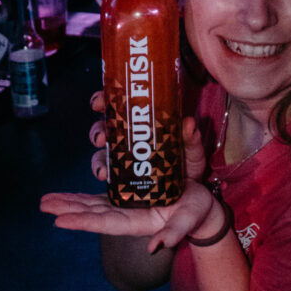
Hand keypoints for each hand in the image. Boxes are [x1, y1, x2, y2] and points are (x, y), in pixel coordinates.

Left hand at [40, 178, 216, 252]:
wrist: (202, 209)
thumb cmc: (198, 213)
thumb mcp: (191, 219)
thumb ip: (176, 232)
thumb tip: (158, 246)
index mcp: (140, 223)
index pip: (106, 223)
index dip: (84, 222)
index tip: (60, 221)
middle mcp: (128, 215)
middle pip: (93, 214)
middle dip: (69, 209)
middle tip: (43, 205)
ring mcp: (127, 206)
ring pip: (93, 205)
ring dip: (70, 203)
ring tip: (46, 201)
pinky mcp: (131, 197)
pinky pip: (103, 197)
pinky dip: (84, 197)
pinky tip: (69, 196)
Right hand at [87, 89, 205, 183]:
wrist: (184, 193)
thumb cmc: (188, 165)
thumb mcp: (193, 150)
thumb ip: (191, 138)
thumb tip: (188, 123)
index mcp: (146, 121)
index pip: (123, 103)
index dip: (108, 97)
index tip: (100, 100)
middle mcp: (130, 134)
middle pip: (107, 124)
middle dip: (98, 127)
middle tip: (101, 135)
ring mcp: (123, 154)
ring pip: (102, 146)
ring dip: (97, 149)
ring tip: (102, 154)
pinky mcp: (117, 174)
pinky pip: (103, 168)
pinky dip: (100, 169)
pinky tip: (103, 173)